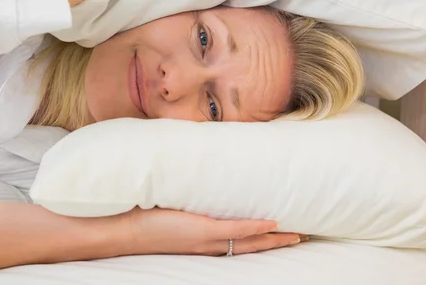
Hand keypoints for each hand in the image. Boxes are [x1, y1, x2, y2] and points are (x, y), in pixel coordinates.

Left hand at [122, 207, 305, 256]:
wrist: (125, 230)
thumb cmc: (143, 220)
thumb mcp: (169, 212)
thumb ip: (183, 202)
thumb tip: (188, 179)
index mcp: (202, 242)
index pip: (236, 243)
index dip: (259, 240)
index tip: (277, 235)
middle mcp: (208, 245)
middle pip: (250, 246)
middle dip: (276, 243)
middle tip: (300, 238)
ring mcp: (207, 238)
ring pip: (249, 242)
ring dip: (274, 239)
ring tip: (297, 236)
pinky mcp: (201, 230)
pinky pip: (234, 229)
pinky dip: (254, 227)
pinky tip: (272, 224)